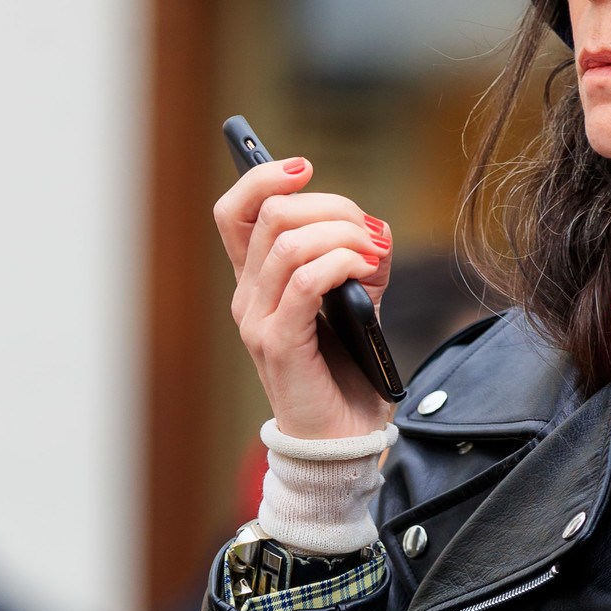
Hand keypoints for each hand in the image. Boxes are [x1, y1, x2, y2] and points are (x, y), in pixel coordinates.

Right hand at [214, 157, 392, 438]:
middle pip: (270, 214)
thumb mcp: (355, 305)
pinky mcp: (278, 345)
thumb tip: (375, 230)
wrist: (341, 442)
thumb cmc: (345, 376)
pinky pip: (304, 282)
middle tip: (369, 230)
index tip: (305, 168)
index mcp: (257, 282)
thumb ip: (357, 263)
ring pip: (288, 242)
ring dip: (342, 234)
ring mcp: (258, 321)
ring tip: (375, 253)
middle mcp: (247, 298)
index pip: (235, 211)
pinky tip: (366, 270)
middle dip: (329, 205)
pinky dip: (340, 262)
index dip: (263, 176)